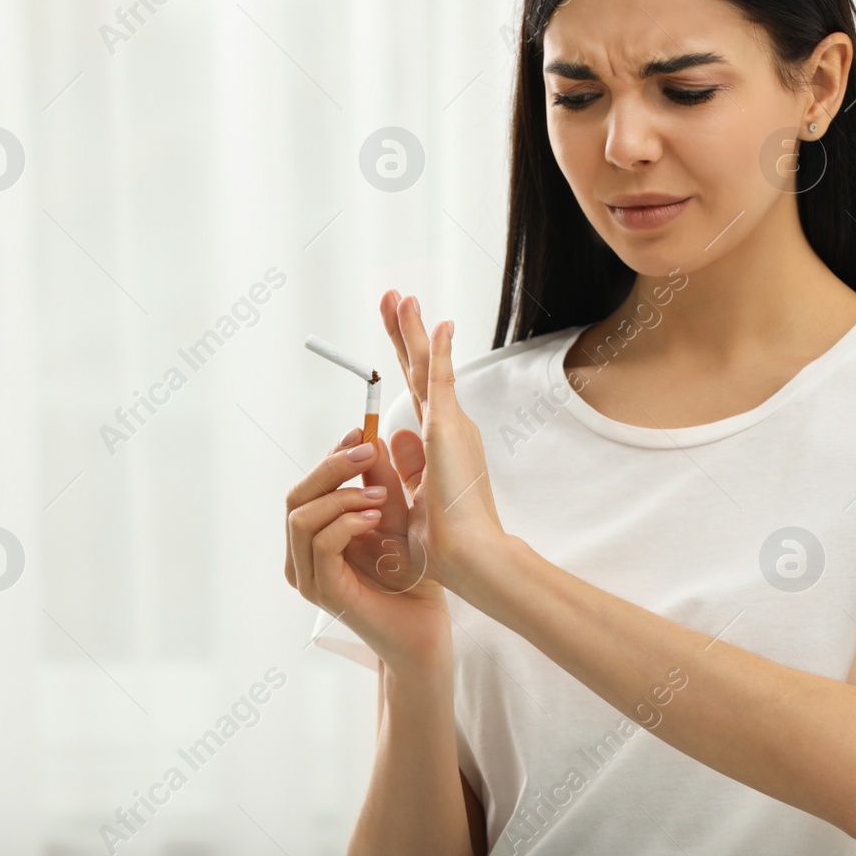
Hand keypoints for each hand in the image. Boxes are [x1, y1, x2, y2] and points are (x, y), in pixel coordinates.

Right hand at [285, 429, 450, 670]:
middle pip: (296, 496)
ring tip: (378, 494)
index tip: (359, 431)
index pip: (307, 486)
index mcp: (313, 537)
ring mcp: (308, 576)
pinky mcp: (324, 591)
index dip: (330, 455)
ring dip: (341, 495)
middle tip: (366, 450)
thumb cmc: (411, 577)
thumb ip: (380, 482)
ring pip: (301, 516)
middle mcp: (302, 556)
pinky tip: (374, 517)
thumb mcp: (394, 517)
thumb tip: (372, 439)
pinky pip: (322, 543)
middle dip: (331, 467)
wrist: (425, 626)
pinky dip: (346, 522)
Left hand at [379, 289, 509, 592]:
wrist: (467, 557)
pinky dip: (441, 350)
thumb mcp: (410, 498)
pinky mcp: (449, 428)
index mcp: (438, 444)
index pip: (416, 391)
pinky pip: (442, 381)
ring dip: (415, 331)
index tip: (396, 335)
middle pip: (420, 370)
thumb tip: (388, 436)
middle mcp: (448, 428)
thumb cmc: (442, 542)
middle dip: (405, 333)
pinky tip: (439, 322)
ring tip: (401, 298)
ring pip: (428, 367)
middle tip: (395, 298)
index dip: (405, 359)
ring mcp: (450, 426)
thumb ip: (401, 466)